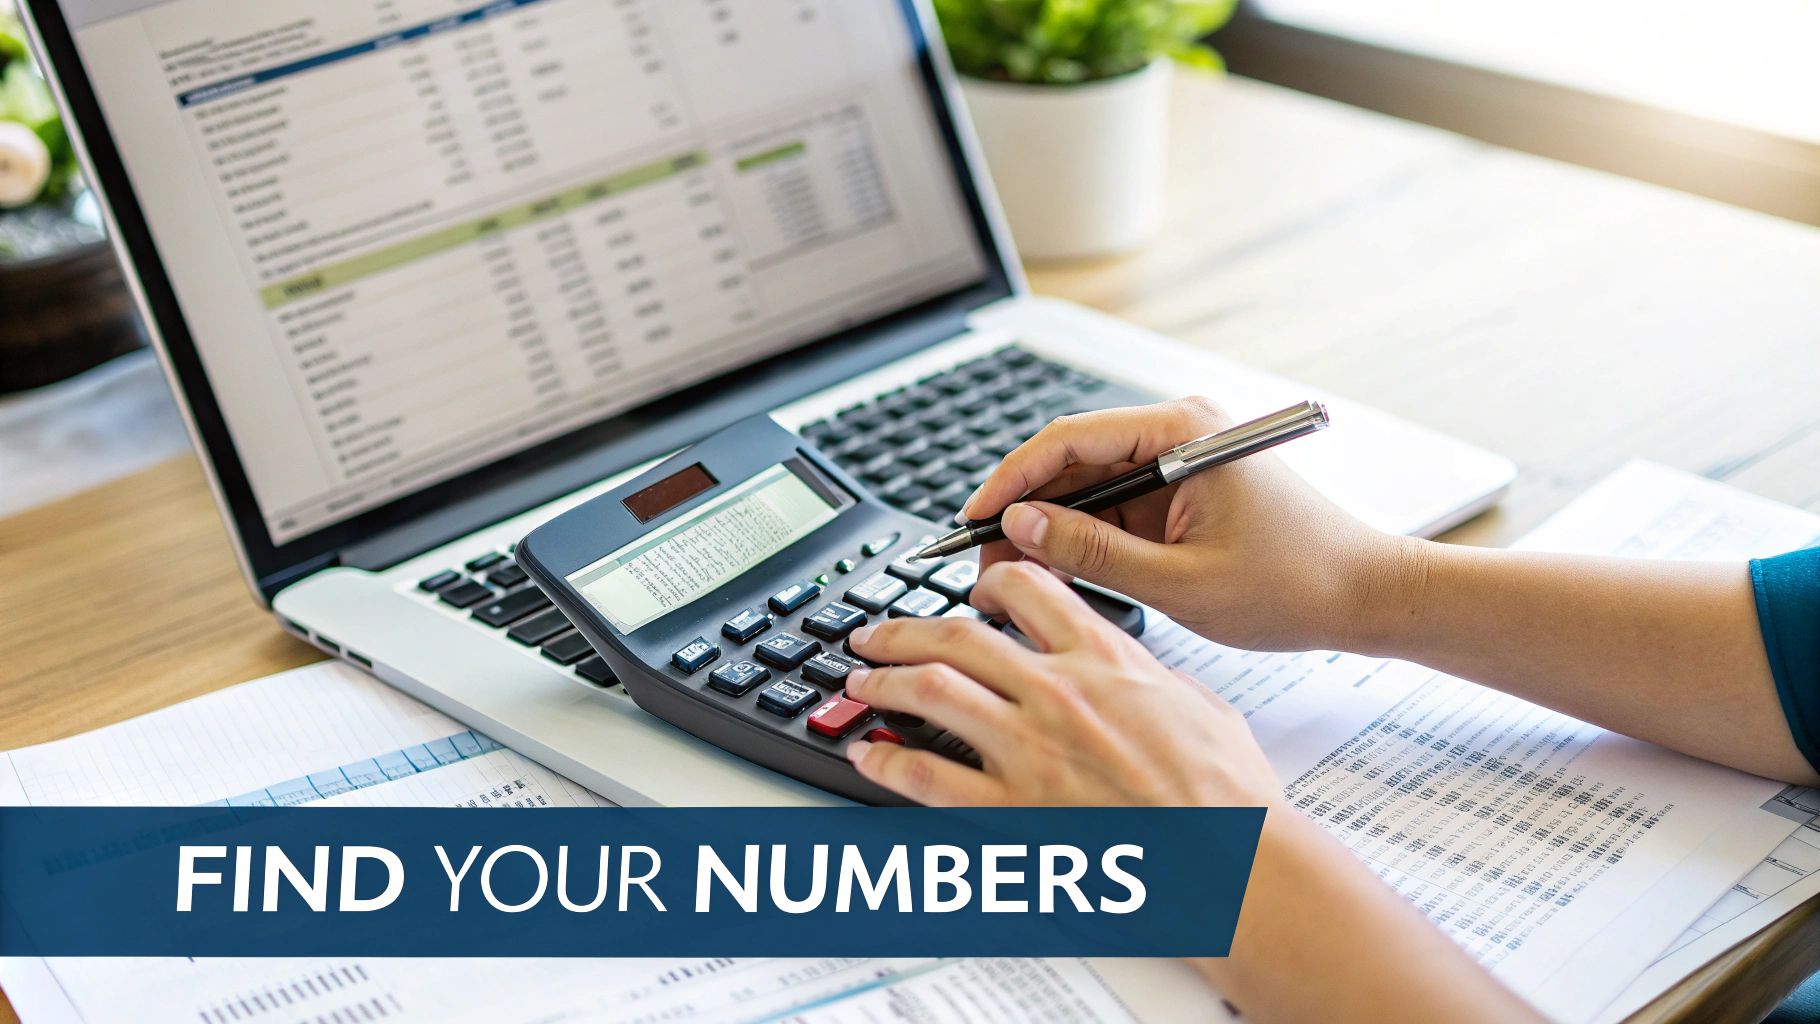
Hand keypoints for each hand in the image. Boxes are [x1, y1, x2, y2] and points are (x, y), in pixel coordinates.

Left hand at [843, 560, 1281, 807]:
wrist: (1234, 862)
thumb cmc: (1229, 796)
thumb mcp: (1199, 704)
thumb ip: (1149, 677)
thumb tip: (1129, 668)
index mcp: (1105, 658)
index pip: (1028, 590)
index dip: (986, 582)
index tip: (970, 592)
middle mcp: (1057, 692)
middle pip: (957, 635)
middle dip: (904, 628)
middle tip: (874, 633)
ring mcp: (1029, 749)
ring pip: (930, 691)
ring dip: (882, 682)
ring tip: (858, 681)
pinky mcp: (1012, 809)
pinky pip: (927, 778)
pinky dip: (886, 763)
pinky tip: (866, 757)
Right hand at [959, 397, 1414, 651]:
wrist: (1363, 596)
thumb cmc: (1294, 584)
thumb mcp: (1181, 581)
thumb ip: (1094, 551)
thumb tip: (1022, 526)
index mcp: (1184, 433)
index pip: (1069, 440)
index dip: (1010, 480)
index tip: (971, 518)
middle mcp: (1180, 431)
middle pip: (1073, 459)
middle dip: (1023, 509)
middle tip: (980, 559)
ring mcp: (1181, 459)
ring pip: (1088, 485)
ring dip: (1048, 527)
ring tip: (1008, 574)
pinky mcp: (1183, 488)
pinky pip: (1115, 504)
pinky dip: (1082, 537)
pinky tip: (1053, 571)